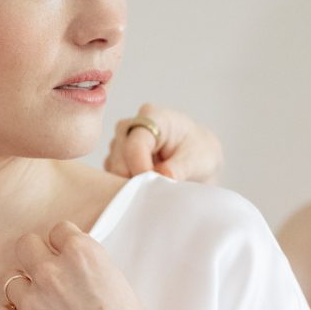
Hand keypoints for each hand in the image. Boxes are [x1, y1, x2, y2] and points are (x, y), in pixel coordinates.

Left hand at [0, 220, 167, 309]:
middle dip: (35, 258)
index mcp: (81, 253)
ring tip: (41, 308)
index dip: (61, 246)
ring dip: (24, 290)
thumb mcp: (117, 281)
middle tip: (46, 276)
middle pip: (25, 245)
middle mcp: (52, 272)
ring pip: (10, 280)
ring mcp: (32, 302)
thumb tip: (75, 271)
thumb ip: (89, 268)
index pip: (57, 231)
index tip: (63, 258)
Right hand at [104, 104, 222, 184]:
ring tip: (154, 190)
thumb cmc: (199, 153)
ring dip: (130, 185)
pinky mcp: (115, 161)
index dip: (141, 168)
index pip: (135, 143)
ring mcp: (120, 143)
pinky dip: (125, 189)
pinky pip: (111, 179)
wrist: (195, 160)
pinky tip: (144, 190)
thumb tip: (163, 176)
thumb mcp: (199, 160)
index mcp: (153, 117)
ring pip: (114, 170)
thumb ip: (181, 167)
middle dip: (135, 179)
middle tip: (155, 193)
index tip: (153, 186)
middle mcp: (131, 126)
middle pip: (119, 158)